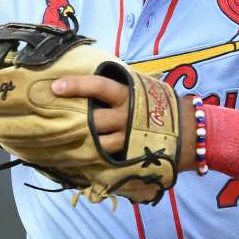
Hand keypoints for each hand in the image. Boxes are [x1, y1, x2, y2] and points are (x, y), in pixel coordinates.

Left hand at [53, 74, 196, 171]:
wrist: (188, 132)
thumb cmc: (158, 104)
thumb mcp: (142, 88)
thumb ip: (118, 86)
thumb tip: (88, 78)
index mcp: (128, 96)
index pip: (99, 87)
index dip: (77, 86)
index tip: (55, 86)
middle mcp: (126, 118)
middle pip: (93, 121)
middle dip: (73, 120)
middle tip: (50, 118)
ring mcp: (127, 141)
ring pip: (96, 145)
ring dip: (77, 143)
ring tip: (53, 143)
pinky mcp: (128, 158)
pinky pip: (104, 160)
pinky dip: (88, 159)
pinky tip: (71, 159)